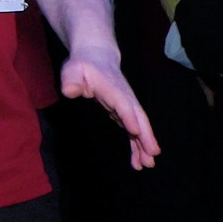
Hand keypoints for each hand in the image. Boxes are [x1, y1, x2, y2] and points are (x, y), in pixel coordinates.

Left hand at [60, 46, 158, 171]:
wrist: (96, 56)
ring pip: (139, 127)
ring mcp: (127, 106)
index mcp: (113, 89)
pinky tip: (137, 161)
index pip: (123, 104)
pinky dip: (136, 145)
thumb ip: (71, 80)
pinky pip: (133, 130)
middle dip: (146, 136)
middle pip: (138, 118)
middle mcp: (125, 99)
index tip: (135, 132)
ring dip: (143, 146)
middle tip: (152, 155)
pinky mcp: (124, 112)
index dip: (128, 117)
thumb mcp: (73, 69)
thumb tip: (70, 91)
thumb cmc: (83, 65)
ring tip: (147, 165)